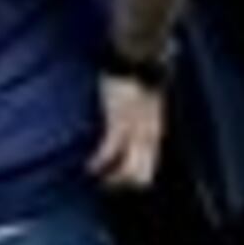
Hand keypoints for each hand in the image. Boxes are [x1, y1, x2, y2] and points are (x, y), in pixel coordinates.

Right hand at [89, 76, 167, 190]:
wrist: (138, 59)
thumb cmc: (139, 79)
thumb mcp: (146, 105)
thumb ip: (142, 122)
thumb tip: (134, 134)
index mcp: (154, 133)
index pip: (148, 170)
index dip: (132, 181)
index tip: (115, 181)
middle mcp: (148, 137)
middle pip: (142, 177)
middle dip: (122, 185)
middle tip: (104, 184)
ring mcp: (135, 132)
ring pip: (128, 171)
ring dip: (111, 179)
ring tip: (96, 178)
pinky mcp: (119, 123)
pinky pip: (109, 153)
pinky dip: (98, 163)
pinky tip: (89, 167)